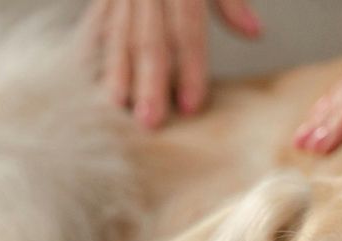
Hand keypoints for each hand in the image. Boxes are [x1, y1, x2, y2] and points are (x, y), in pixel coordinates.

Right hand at [80, 0, 262, 127]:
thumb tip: (253, 33)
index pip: (186, 29)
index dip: (190, 67)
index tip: (191, 104)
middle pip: (148, 38)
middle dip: (148, 82)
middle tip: (149, 121)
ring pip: (117, 31)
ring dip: (116, 72)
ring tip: (116, 108)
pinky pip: (96, 18)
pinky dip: (91, 47)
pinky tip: (88, 74)